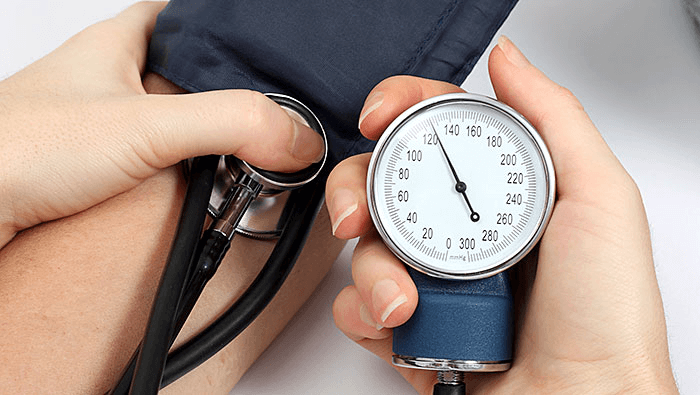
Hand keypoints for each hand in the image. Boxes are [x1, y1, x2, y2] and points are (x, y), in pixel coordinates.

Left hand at [0, 1, 323, 247]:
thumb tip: (298, 136)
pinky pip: (155, 157)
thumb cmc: (16, 148)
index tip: (267, 41)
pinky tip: (202, 184)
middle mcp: (110, 77)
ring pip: (171, 114)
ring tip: (247, 146)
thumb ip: (230, 123)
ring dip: (208, 133)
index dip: (228, 22)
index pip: (185, 12)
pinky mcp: (94, 166)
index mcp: (119, 42)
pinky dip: (184, 168)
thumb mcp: (144, 125)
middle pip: (186, 66)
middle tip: (267, 106)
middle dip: (229, 86)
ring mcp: (101, 122)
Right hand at [326, 36, 676, 393]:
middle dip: (356, 191)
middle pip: (382, 183)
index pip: (435, 130)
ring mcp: (432, 279)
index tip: (379, 116)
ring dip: (372, 271)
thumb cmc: (605, 315)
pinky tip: (396, 323)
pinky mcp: (410, 325)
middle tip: (358, 216)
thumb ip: (553, 119)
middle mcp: (459, 230)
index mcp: (499, 192)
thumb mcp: (599, 199)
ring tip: (407, 302)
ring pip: (364, 247)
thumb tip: (507, 61)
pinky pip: (358, 304)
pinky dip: (362, 311)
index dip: (398, 111)